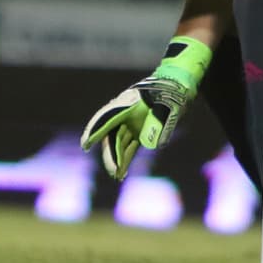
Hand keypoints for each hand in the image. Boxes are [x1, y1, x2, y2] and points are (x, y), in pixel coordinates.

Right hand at [80, 37, 212, 179]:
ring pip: (118, 144)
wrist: (175, 87)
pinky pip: (128, 147)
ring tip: (117, 175)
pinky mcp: (137, 132)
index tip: (86, 143)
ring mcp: (130, 123)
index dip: (96, 130)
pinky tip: (121, 172)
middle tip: (113, 170)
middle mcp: (124, 113)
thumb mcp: (168, 105)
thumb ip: (159, 123)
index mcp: (127, 102)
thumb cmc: (170, 93)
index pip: (108, 117)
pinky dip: (125, 159)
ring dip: (117, 160)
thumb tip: (154, 144)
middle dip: (111, 154)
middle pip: (112, 135)